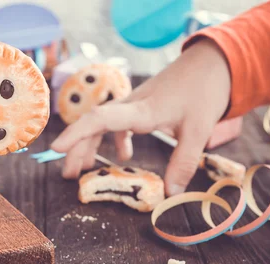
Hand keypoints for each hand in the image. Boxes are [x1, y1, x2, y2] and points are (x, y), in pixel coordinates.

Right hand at [51, 39, 230, 195]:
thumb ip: (183, 163)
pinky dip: (115, 139)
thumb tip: (170, 194)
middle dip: (78, 149)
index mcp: (142, 110)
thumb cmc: (205, 91)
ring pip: (103, 124)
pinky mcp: (142, 105)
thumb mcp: (199, 131)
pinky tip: (124, 155)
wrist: (212, 63)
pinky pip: (119, 122)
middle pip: (95, 125)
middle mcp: (132, 105)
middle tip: (68, 176)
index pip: (101, 119)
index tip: (57, 149)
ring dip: (91, 145)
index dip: (77, 133)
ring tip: (82, 169)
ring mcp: (135, 104)